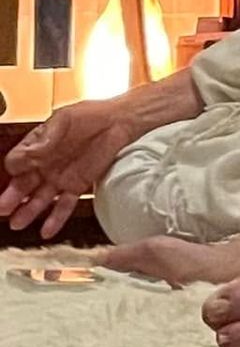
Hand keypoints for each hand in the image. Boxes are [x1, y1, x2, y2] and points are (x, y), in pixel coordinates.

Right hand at [0, 99, 142, 238]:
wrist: (119, 121)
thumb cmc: (90, 115)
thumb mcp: (65, 119)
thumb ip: (47, 136)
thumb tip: (31, 151)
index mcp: (36, 147)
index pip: (17, 162)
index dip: (14, 168)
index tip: (13, 172)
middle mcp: (44, 165)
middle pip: (23, 185)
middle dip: (12, 198)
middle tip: (3, 209)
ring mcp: (59, 178)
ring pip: (40, 199)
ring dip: (28, 212)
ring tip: (17, 223)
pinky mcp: (76, 186)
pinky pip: (64, 205)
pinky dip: (56, 219)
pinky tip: (47, 231)